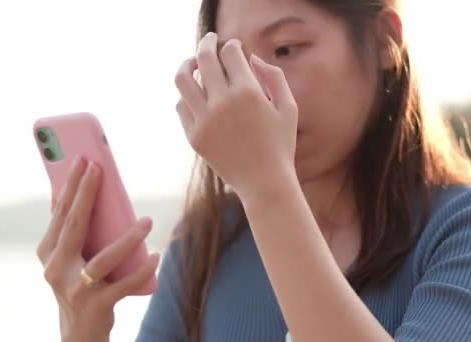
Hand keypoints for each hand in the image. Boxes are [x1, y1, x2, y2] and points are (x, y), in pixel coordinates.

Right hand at [37, 156, 159, 341]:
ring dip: (128, 239)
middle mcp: (57, 269)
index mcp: (49, 252)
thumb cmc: (81, 283)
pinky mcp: (97, 305)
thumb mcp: (71, 257)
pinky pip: (123, 284)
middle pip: (75, 226)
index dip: (71, 186)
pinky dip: (142, 270)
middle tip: (100, 168)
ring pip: (103, 259)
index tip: (83, 160)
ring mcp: (76, 289)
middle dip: (86, 194)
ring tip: (148, 221)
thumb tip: (86, 191)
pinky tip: (156, 256)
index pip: (61, 213)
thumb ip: (76, 230)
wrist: (80, 330)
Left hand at [174, 32, 298, 197]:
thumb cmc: (280, 144)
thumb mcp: (288, 107)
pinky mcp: (194, 136)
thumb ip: (274, 77)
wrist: (264, 182)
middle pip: (204, 58)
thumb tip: (252, 59)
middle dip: (207, 43)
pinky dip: (187, 95)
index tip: (234, 47)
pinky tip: (197, 94)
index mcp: (248, 92)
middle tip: (209, 40)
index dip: (232, 45)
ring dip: (188, 64)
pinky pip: (182, 106)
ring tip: (193, 63)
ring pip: (183, 78)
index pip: (230, 52)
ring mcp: (204, 120)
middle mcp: (222, 102)